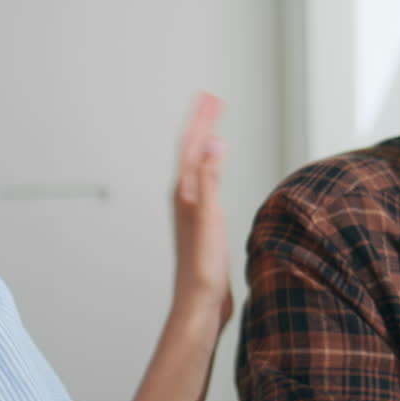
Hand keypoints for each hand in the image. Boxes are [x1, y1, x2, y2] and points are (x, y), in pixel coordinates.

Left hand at [172, 92, 231, 329]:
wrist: (199, 304)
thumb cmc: (202, 268)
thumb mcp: (209, 218)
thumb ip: (210, 179)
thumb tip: (213, 142)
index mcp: (184, 193)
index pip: (192, 145)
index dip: (201, 119)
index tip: (210, 96)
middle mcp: (184, 198)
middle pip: (192, 151)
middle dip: (202, 123)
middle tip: (212, 99)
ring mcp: (191, 210)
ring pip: (197, 165)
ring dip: (205, 142)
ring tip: (214, 124)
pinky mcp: (201, 223)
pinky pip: (204, 182)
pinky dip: (211, 166)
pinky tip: (215, 171)